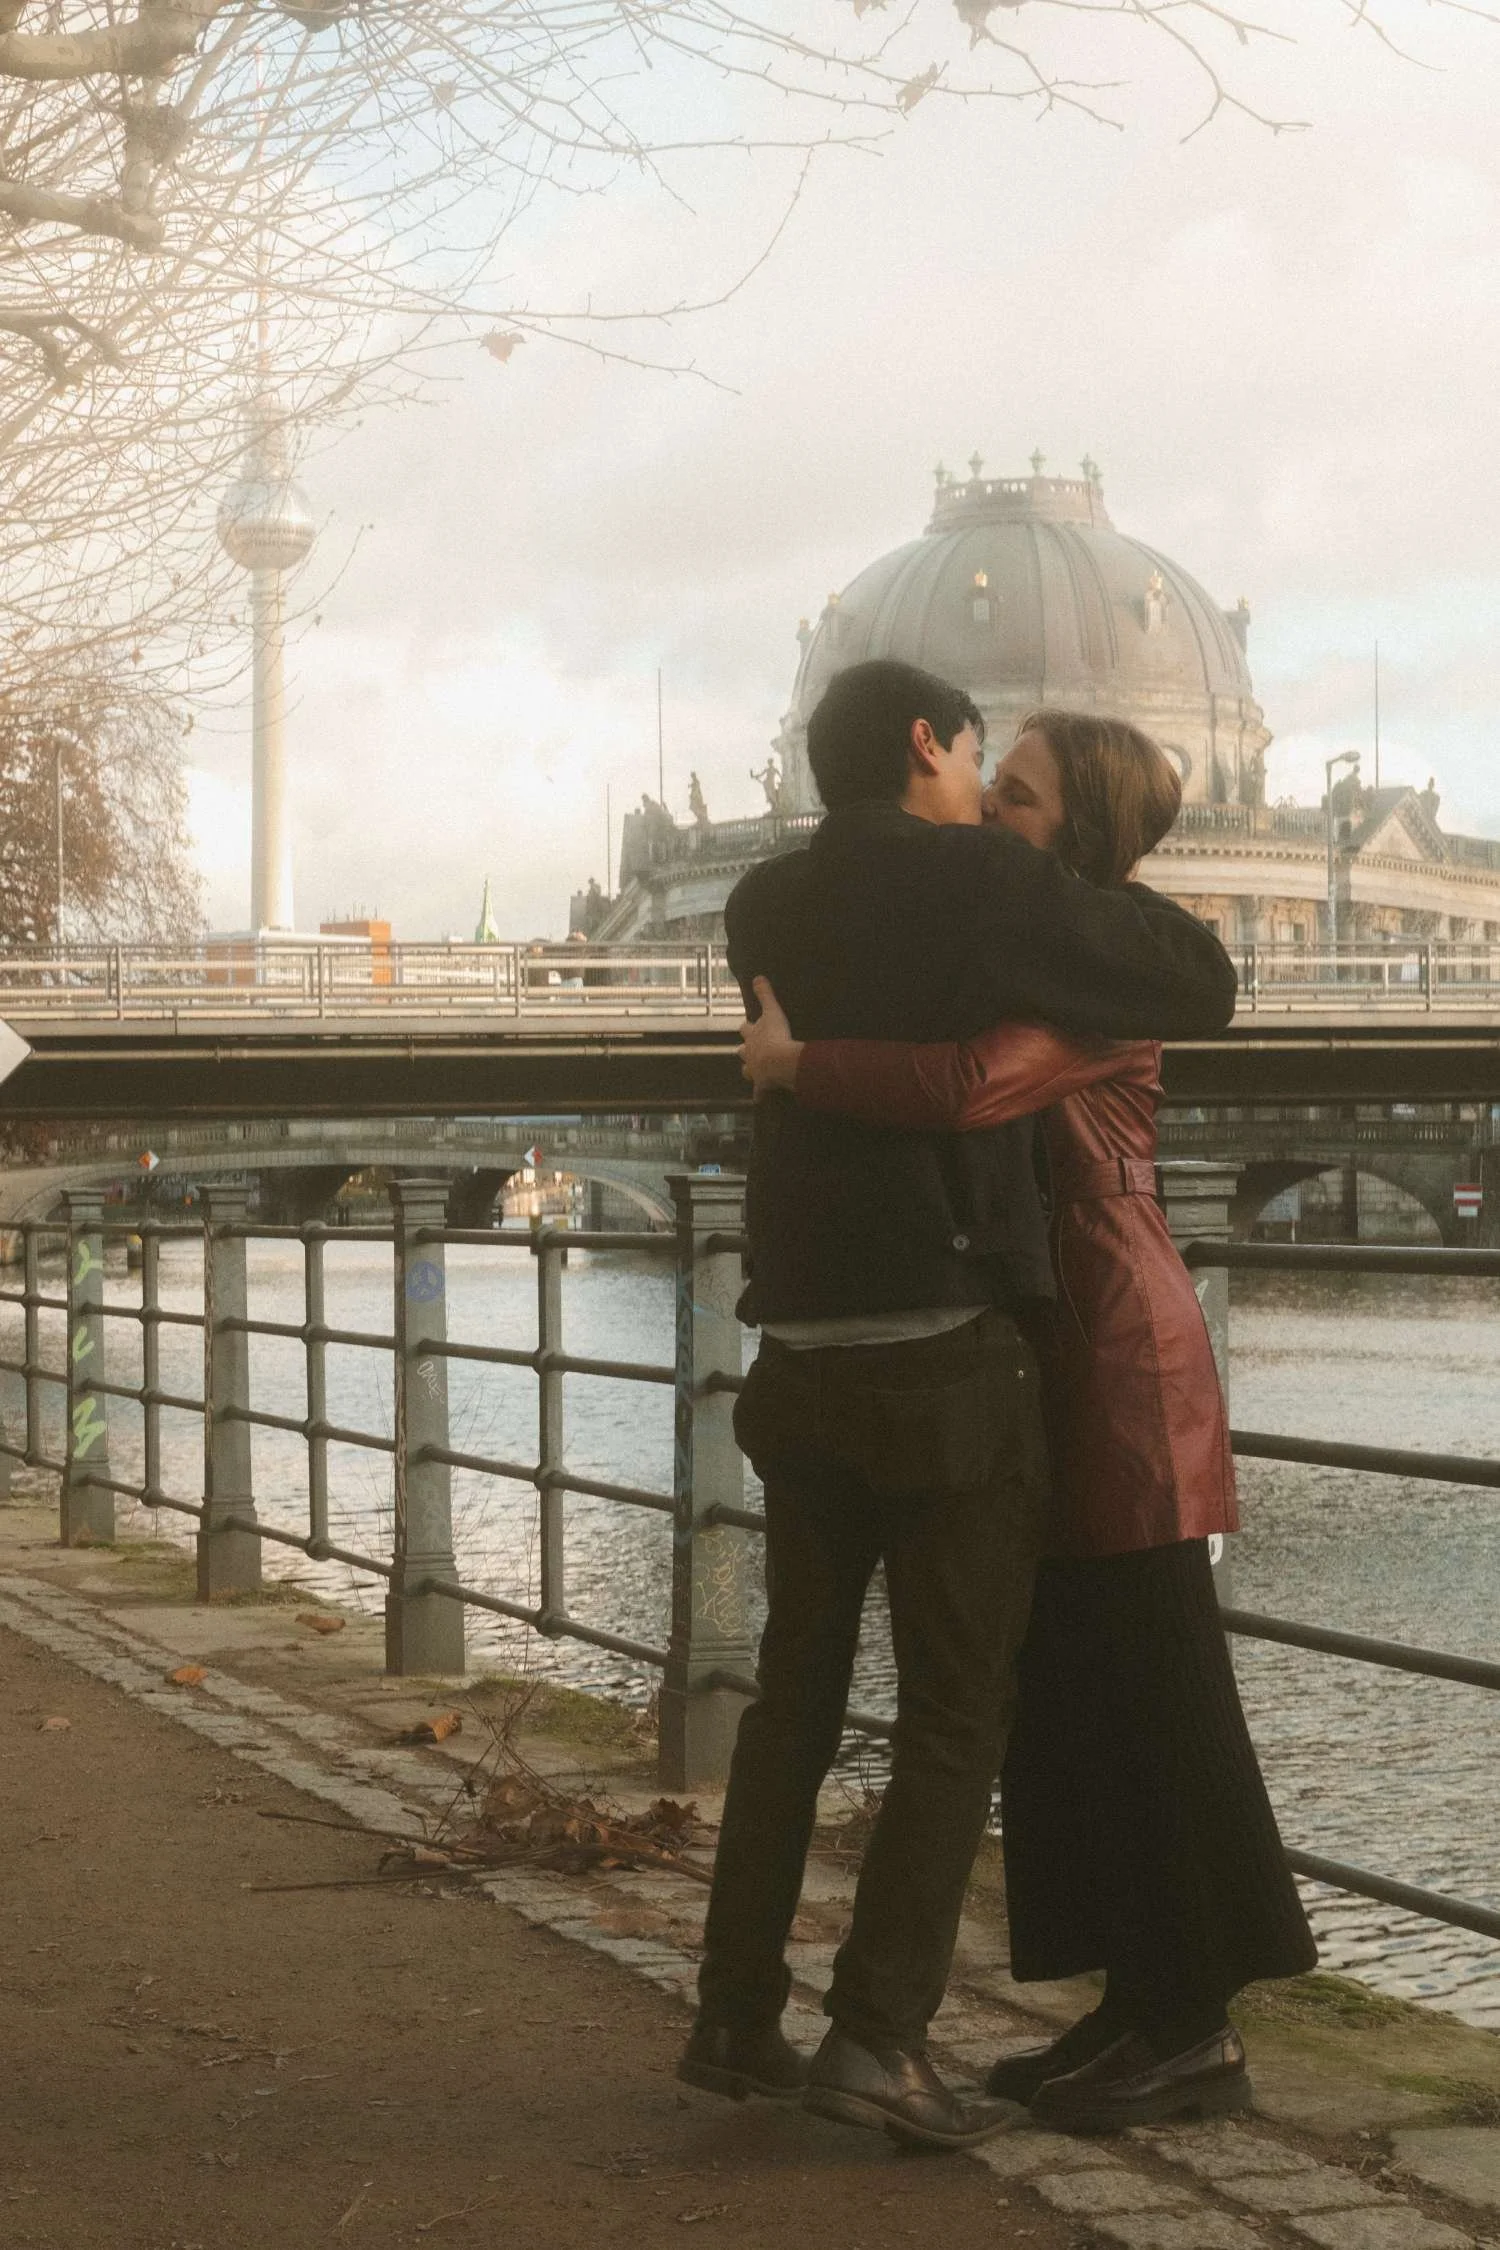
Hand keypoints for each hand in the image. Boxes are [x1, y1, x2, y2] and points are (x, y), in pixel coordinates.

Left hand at [738, 976, 803, 1095]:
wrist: (778, 1062)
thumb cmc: (776, 1036)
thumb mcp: (772, 1011)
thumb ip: (765, 995)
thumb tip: (757, 977)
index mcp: (751, 1036)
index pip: (745, 1028)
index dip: (747, 1027)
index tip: (747, 1026)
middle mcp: (749, 1053)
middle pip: (742, 1050)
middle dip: (745, 1049)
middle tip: (751, 1048)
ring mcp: (754, 1071)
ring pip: (746, 1070)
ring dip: (750, 1069)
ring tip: (756, 1070)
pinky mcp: (761, 1086)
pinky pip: (758, 1093)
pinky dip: (759, 1095)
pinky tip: (760, 1098)